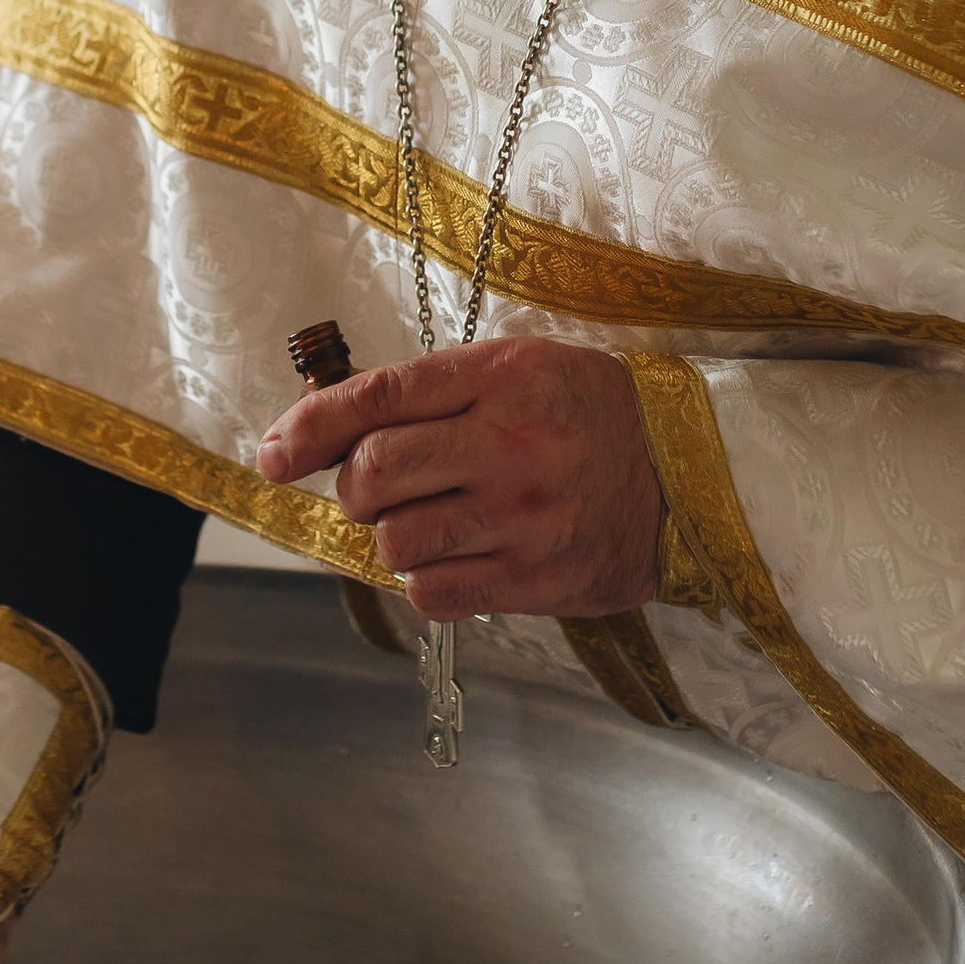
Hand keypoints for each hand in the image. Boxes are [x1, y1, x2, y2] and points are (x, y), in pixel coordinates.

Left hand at [256, 334, 661, 617]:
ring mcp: (525, 517)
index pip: (378, 397)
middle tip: (379, 490)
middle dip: (354, 488)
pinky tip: (458, 559)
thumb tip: (324, 433)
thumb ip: (433, 393)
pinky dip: (426, 581)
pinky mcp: (538, 579)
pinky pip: (435, 593)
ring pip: (395, 540)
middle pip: (371, 475)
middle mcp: (511, 443)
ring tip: (434, 522)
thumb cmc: (589, 415)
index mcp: (501, 376)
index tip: (273, 453)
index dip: (308, 427)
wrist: (691, 473)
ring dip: (393, 537)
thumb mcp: (520, 370)